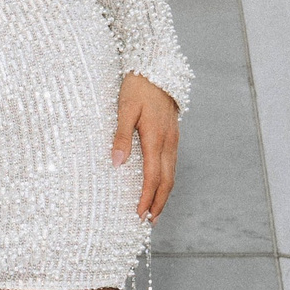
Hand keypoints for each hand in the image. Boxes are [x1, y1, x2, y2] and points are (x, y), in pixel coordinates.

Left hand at [111, 75, 179, 221]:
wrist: (156, 68)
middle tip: (149, 221)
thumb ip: (120, 136)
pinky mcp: (173, 136)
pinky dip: (166, 180)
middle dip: (159, 203)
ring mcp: (173, 139)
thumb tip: (116, 163)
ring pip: (172, 174)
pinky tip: (159, 186)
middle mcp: (168, 142)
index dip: (147, 198)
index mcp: (155, 138)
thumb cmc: (137, 88)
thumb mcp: (124, 109)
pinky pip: (172, 164)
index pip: (153, 177)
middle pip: (167, 181)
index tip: (139, 214)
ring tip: (154, 210)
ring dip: (164, 194)